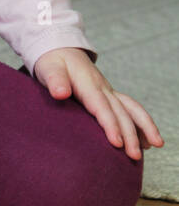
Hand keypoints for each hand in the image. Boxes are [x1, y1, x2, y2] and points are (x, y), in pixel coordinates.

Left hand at [32, 48, 163, 160]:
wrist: (59, 48)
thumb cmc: (52, 61)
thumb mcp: (48, 67)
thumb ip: (55, 80)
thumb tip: (60, 93)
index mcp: (89, 84)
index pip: (102, 107)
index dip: (110, 125)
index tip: (117, 143)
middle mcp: (103, 88)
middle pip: (121, 112)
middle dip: (130, 135)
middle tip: (134, 157)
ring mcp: (108, 91)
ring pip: (131, 109)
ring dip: (145, 127)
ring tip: (156, 145)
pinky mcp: (108, 95)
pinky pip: (129, 109)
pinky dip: (140, 123)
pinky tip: (146, 140)